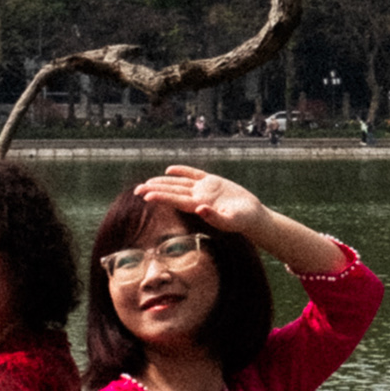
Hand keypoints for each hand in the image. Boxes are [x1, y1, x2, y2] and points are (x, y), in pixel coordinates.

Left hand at [133, 165, 268, 241]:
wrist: (253, 217)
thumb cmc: (243, 221)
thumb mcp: (232, 220)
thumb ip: (216, 217)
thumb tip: (200, 209)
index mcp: (200, 206)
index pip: (176, 200)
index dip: (161, 197)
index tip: (146, 196)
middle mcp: (198, 198)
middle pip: (173, 192)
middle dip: (155, 190)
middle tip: (136, 190)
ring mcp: (204, 189)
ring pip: (180, 183)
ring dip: (163, 182)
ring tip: (147, 182)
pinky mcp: (213, 182)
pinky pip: (194, 174)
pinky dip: (182, 171)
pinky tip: (169, 170)